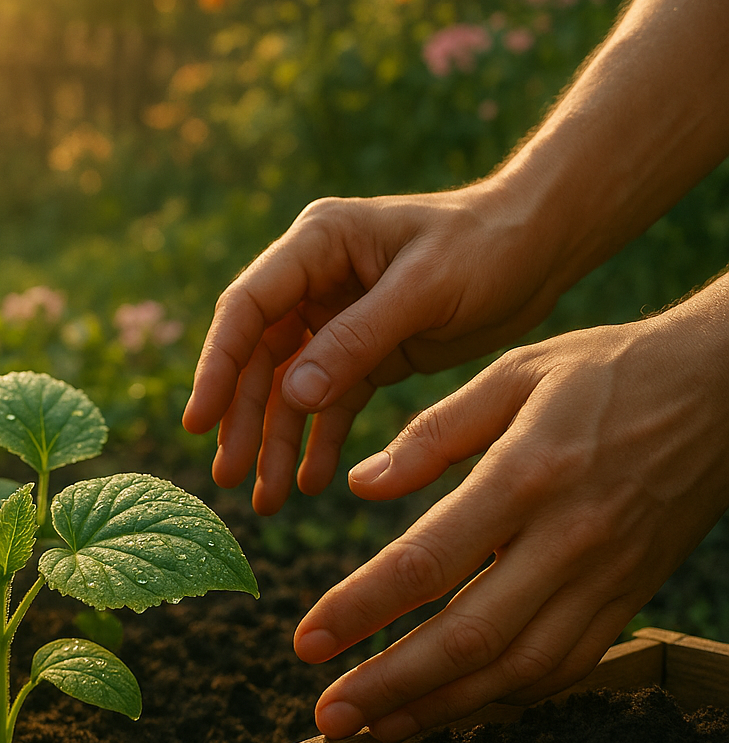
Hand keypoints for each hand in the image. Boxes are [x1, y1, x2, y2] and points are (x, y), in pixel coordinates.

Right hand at [182, 181, 583, 513]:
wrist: (544, 244)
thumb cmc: (489, 245)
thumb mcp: (426, 289)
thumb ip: (357, 339)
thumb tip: (293, 393)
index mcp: (317, 243)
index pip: (248, 307)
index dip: (217, 364)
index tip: (199, 421)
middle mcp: (314, 280)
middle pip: (259, 357)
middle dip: (244, 419)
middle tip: (228, 478)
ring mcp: (335, 317)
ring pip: (290, 388)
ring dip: (276, 440)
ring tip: (267, 499)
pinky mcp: (365, 351)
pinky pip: (329, 402)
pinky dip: (319, 440)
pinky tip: (311, 480)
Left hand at [294, 291, 728, 742]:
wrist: (726, 388)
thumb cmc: (606, 371)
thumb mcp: (516, 372)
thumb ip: (434, 432)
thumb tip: (360, 485)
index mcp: (527, 474)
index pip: (427, 562)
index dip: (360, 610)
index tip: (306, 642)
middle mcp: (569, 538)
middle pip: (469, 635)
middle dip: (391, 685)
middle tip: (328, 717)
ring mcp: (606, 576)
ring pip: (518, 667)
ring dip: (442, 706)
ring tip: (376, 728)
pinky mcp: (630, 596)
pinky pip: (565, 665)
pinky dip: (506, 696)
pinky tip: (454, 706)